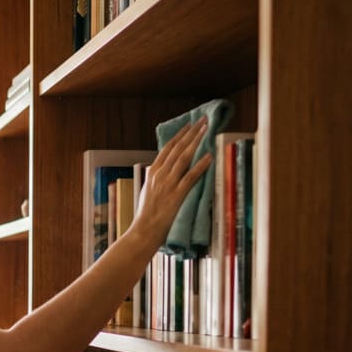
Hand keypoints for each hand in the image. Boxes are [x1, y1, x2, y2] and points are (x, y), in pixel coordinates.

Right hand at [132, 117, 212, 244]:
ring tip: (206, 130)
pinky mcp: (176, 195)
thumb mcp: (148, 192)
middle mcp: (159, 175)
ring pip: (183, 158)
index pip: (167, 148)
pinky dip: (200, 165)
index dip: (180, 135)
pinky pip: (190, 177)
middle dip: (191, 133)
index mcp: (152, 173)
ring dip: (196, 142)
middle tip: (202, 120)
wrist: (143, 231)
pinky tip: (209, 156)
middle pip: (177, 148)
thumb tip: (161, 171)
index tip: (190, 125)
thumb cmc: (146, 215)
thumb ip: (155, 180)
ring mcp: (167, 184)